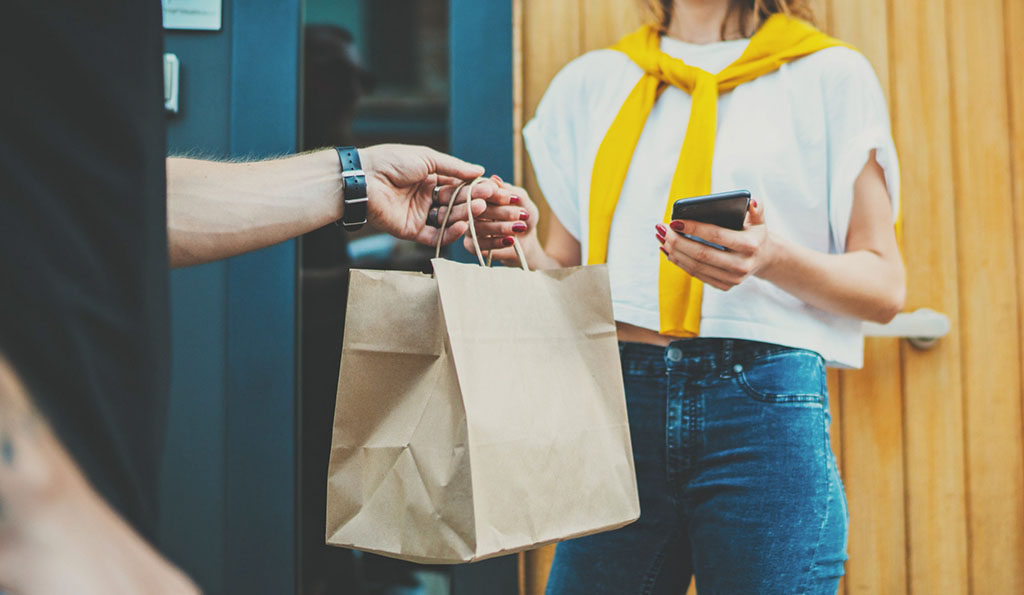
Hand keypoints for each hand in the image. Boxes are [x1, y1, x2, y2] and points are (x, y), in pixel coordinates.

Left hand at [359, 144, 499, 245]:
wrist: (364, 179)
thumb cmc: (391, 161)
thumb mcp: (426, 158)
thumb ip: (454, 167)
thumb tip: (479, 170)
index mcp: (430, 178)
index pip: (458, 185)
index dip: (474, 187)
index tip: (492, 188)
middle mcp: (426, 197)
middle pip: (455, 203)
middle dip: (472, 201)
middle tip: (489, 200)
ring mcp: (420, 215)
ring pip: (448, 219)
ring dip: (464, 215)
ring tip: (479, 210)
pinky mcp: (412, 231)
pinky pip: (435, 236)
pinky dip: (450, 233)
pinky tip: (463, 226)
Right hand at [462, 176, 539, 265]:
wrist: (527, 240)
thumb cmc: (523, 216)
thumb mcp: (523, 201)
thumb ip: (510, 191)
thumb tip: (494, 180)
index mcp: (480, 192)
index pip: (480, 190)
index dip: (496, 194)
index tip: (514, 199)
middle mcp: (470, 208)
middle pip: (477, 208)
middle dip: (500, 211)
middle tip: (520, 214)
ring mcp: (468, 226)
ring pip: (477, 227)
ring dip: (500, 227)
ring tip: (519, 227)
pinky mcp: (470, 244)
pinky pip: (477, 244)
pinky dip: (495, 242)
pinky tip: (511, 240)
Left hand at [655, 198, 774, 291]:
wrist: (764, 257)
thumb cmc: (754, 233)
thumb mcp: (759, 219)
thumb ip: (756, 208)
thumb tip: (749, 201)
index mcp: (749, 245)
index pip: (715, 235)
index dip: (693, 228)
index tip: (674, 221)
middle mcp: (741, 265)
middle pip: (701, 254)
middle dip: (677, 241)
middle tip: (662, 229)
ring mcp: (732, 279)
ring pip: (696, 266)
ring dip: (674, 252)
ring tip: (662, 239)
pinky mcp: (724, 286)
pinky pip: (696, 275)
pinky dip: (680, 262)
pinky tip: (668, 251)